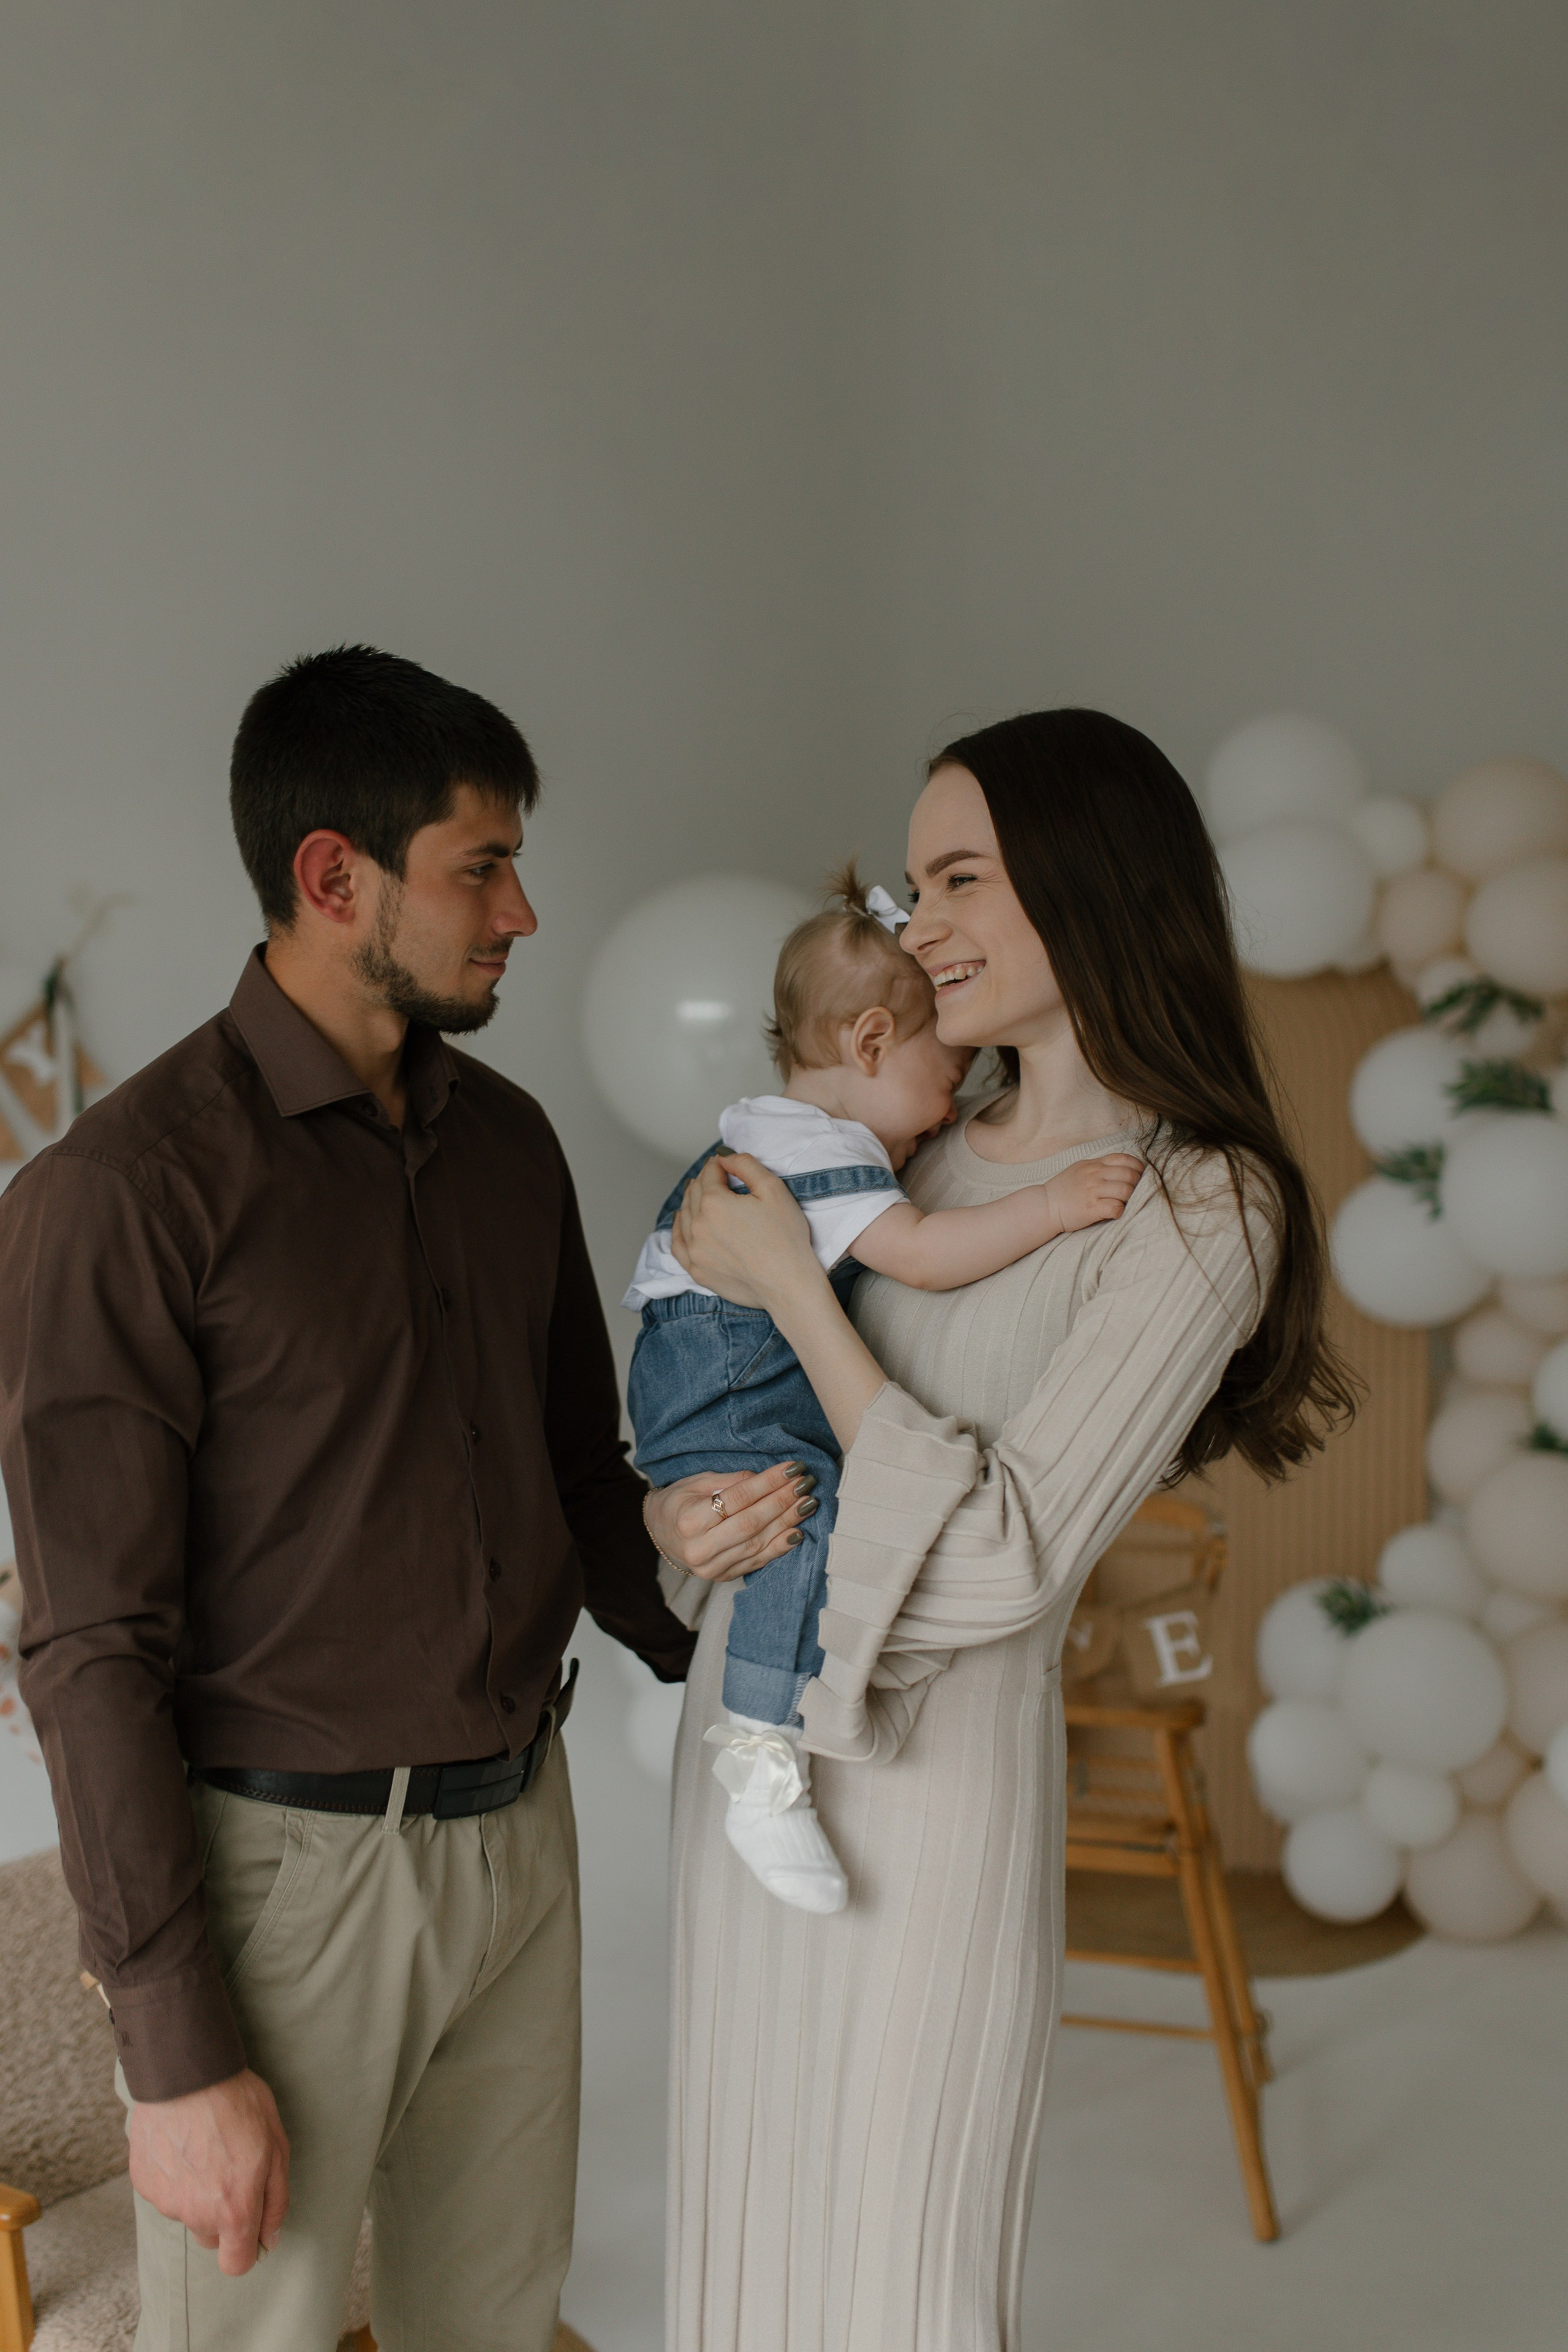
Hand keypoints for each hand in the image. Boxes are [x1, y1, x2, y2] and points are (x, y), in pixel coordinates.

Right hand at [128, 2067, 289, 2276]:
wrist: (186, 2073)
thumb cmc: (238, 2103)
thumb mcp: (276, 2145)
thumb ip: (276, 2200)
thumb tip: (269, 2239)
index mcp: (233, 2210)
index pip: (236, 2264)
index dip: (246, 2248)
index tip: (250, 2224)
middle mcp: (196, 2214)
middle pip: (211, 2237)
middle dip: (223, 2215)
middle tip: (230, 2169)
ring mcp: (165, 2201)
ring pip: (187, 2212)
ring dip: (197, 2192)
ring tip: (205, 2147)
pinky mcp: (143, 2183)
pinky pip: (164, 2192)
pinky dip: (174, 2176)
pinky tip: (182, 2143)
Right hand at [646, 1462, 819, 1584]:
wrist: (660, 1534)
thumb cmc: (678, 1502)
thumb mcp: (696, 1483)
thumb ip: (730, 1481)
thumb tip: (764, 1477)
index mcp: (689, 1521)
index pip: (737, 1498)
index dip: (768, 1482)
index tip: (792, 1468)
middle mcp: (700, 1549)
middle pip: (751, 1522)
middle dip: (783, 1500)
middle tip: (806, 1482)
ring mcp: (713, 1568)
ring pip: (758, 1542)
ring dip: (788, 1521)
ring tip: (808, 1502)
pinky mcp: (724, 1576)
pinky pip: (758, 1561)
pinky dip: (781, 1547)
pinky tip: (799, 1532)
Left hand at [670, 1153, 823, 1314]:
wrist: (788, 1284)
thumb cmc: (786, 1238)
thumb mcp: (773, 1189)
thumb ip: (745, 1165)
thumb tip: (725, 1157)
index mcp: (714, 1202)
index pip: (710, 1173)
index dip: (718, 1164)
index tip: (725, 1162)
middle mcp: (698, 1225)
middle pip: (695, 1193)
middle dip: (704, 1180)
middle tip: (713, 1174)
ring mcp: (695, 1251)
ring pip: (685, 1217)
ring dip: (690, 1201)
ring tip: (696, 1192)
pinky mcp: (698, 1271)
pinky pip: (678, 1245)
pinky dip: (678, 1230)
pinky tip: (681, 1222)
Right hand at [1044, 1152, 1143, 1235]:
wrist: (1045, 1205)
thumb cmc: (1064, 1188)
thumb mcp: (1080, 1168)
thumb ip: (1099, 1166)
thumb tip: (1121, 1167)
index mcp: (1094, 1164)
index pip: (1124, 1159)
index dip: (1137, 1167)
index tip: (1138, 1175)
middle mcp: (1095, 1175)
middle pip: (1129, 1175)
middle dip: (1136, 1184)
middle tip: (1133, 1192)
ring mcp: (1093, 1192)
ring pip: (1125, 1191)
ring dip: (1129, 1198)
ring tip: (1123, 1202)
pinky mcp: (1091, 1209)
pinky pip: (1116, 1208)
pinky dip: (1120, 1211)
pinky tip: (1114, 1211)